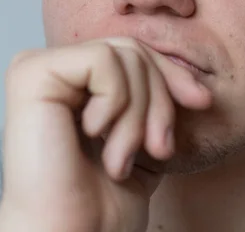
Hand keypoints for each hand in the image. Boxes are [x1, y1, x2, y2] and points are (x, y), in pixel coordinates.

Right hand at [0, 37, 211, 231]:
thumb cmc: (102, 203)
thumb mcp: (142, 137)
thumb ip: (154, 100)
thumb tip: (195, 80)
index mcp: (74, 82)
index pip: (135, 53)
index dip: (171, 74)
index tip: (202, 102)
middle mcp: (54, 70)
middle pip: (133, 51)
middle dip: (159, 100)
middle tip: (159, 149)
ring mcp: (39, 68)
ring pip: (123, 55)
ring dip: (138, 113)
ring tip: (121, 159)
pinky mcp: (32, 74)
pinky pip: (102, 61)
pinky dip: (115, 101)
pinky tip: (93, 135)